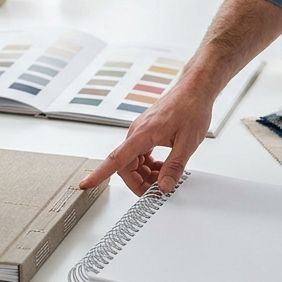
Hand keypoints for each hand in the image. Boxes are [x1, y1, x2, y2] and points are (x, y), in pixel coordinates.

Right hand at [78, 82, 213, 194]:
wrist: (194, 89)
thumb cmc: (191, 107)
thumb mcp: (188, 143)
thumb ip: (174, 167)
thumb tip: (164, 186)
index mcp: (142, 134)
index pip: (115, 159)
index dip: (99, 174)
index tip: (86, 183)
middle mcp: (137, 132)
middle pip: (125, 166)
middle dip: (138, 182)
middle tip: (156, 193)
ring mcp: (141, 131)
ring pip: (134, 161)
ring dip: (145, 174)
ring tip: (165, 178)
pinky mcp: (147, 131)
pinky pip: (141, 153)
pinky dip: (150, 165)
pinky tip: (163, 167)